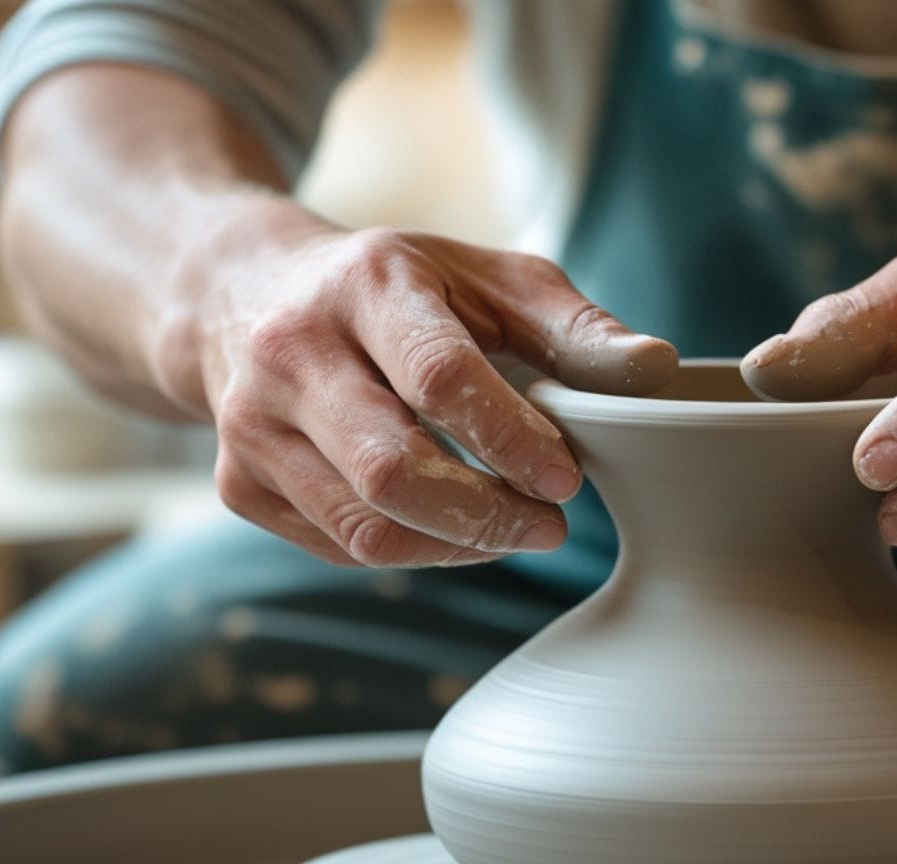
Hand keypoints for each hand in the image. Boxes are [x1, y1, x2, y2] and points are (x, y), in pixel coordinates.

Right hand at [166, 203, 677, 567]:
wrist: (239, 295)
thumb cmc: (396, 288)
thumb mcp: (487, 278)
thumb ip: (574, 326)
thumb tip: (658, 370)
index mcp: (363, 286)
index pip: (438, 378)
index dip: (510, 439)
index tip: (568, 480)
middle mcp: (291, 355)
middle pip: (389, 471)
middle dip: (486, 513)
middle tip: (552, 523)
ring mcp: (251, 426)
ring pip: (363, 528)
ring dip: (457, 546)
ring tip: (515, 529)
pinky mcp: (238, 484)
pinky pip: (340, 548)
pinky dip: (412, 551)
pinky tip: (452, 525)